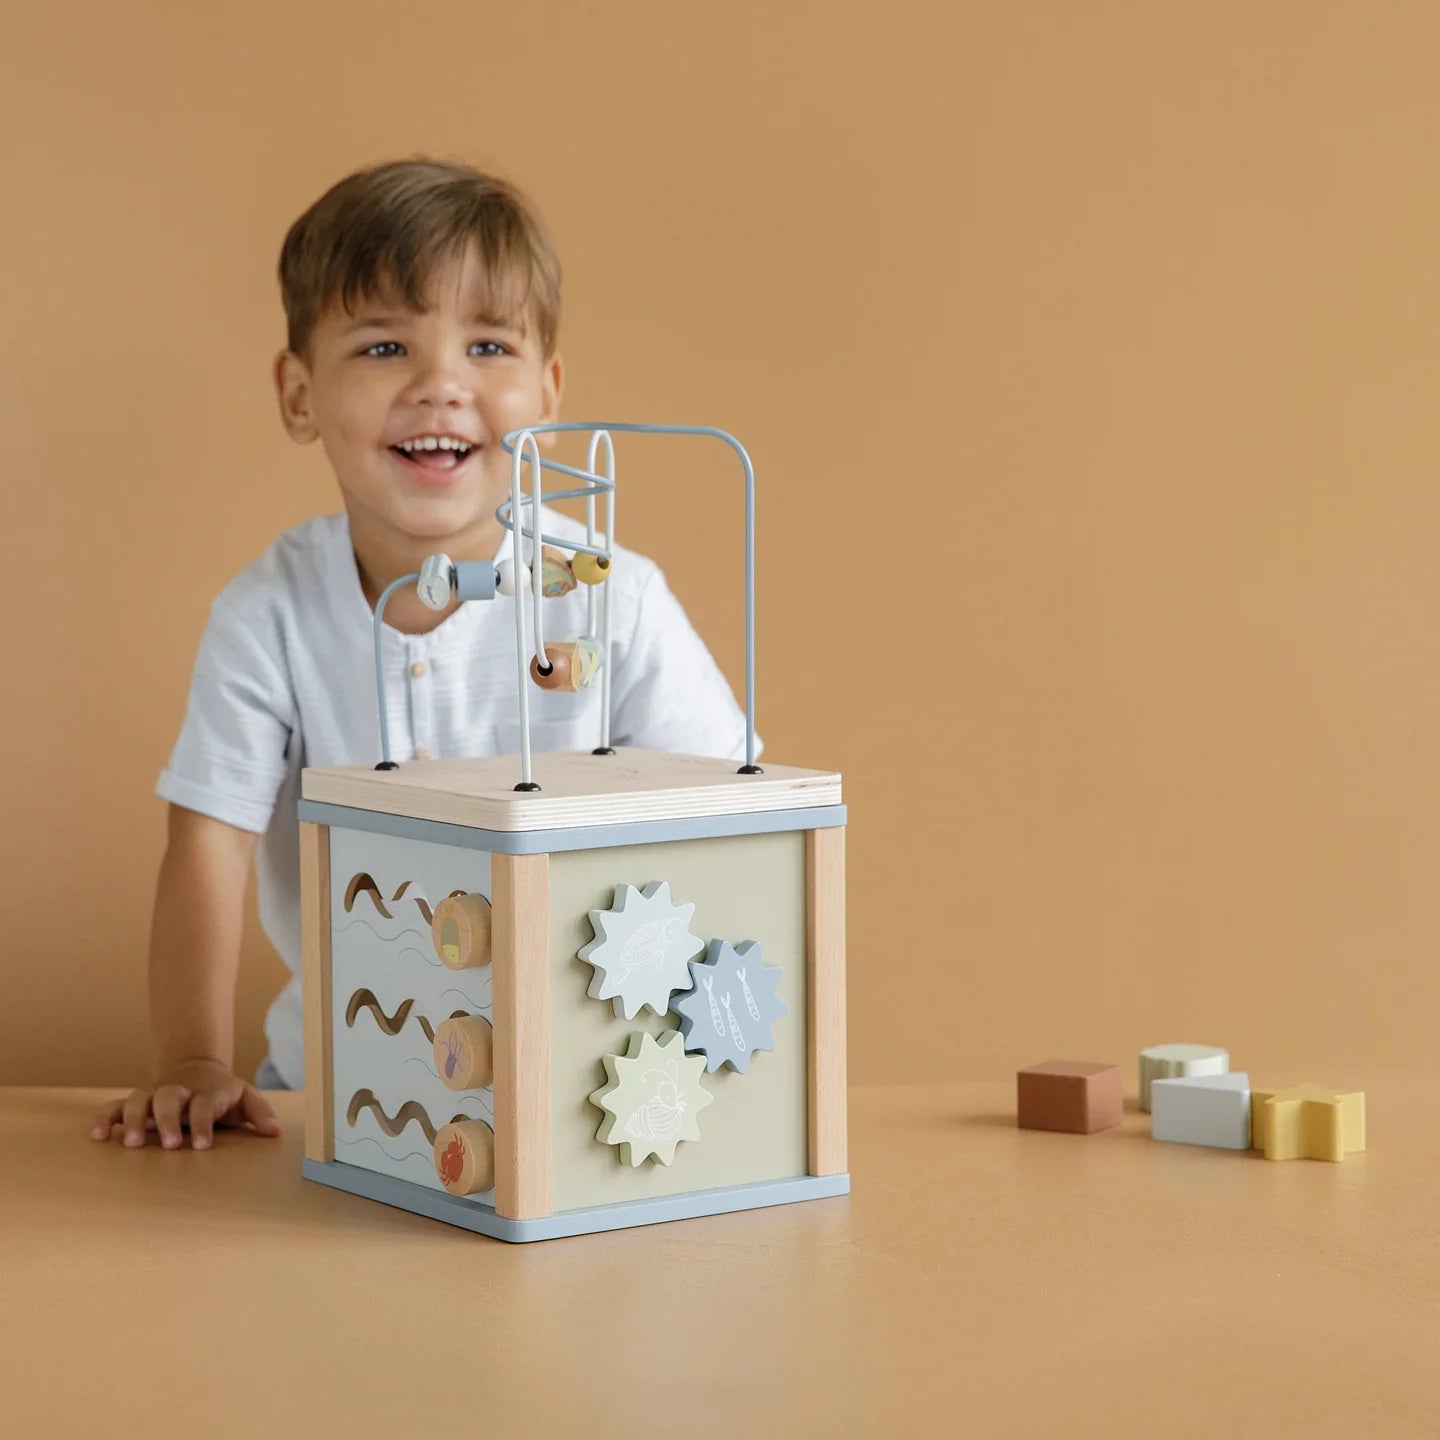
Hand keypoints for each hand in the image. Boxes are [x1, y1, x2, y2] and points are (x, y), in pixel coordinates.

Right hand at [90, 1058, 281, 1149]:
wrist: (197, 1067)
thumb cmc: (222, 1093)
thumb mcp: (244, 1098)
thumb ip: (259, 1113)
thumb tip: (275, 1132)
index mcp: (207, 1092)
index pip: (205, 1105)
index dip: (203, 1124)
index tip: (201, 1146)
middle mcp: (179, 1091)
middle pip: (169, 1098)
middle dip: (167, 1120)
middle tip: (168, 1145)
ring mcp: (155, 1095)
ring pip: (139, 1099)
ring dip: (132, 1120)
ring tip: (128, 1145)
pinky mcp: (137, 1102)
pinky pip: (115, 1106)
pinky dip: (105, 1118)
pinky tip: (97, 1137)